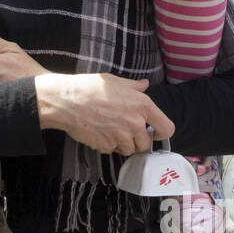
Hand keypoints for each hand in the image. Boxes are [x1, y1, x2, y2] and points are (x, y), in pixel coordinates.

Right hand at [34, 71, 173, 154]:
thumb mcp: (115, 81)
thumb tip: (145, 85)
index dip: (161, 133)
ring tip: (110, 131)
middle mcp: (135, 123)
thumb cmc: (89, 88)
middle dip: (137, 140)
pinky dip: (108, 145)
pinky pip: (113, 150)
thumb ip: (134, 87)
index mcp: (143, 106)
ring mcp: (122, 136)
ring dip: (123, 144)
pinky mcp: (107, 146)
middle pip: (146, 144)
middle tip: (124, 131)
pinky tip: (99, 133)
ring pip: (130, 150)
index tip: (153, 132)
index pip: (166, 128)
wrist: (66, 101)